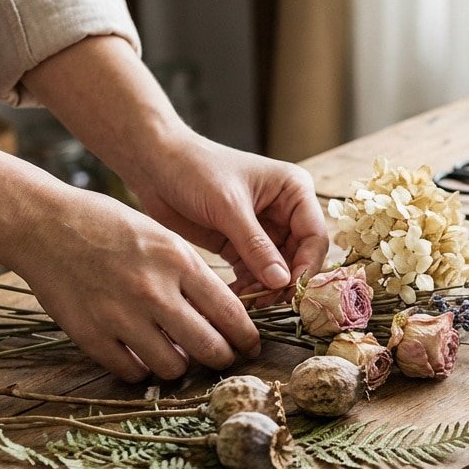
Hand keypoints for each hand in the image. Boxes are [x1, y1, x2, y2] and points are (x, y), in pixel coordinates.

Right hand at [6, 186, 261, 381]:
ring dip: (180, 366)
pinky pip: (131, 372)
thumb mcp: (161, 237)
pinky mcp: (90, 335)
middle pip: (209, 349)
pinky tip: (141, 355)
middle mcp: (154, 291)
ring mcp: (120, 316)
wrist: (44, 224)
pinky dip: (141, 369)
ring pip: (173, 368)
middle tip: (219, 357)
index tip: (250, 346)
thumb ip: (191, 276)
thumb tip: (222, 318)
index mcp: (178, 261)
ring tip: (176, 353)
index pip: (231, 314)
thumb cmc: (108, 225)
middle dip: (222, 358)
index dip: (246, 338)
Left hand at [123, 128, 329, 299]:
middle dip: (284, 282)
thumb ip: (256, 246)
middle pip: (299, 258)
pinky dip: (248, 288)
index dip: (307, 265)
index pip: (314, 236)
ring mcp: (263, 230)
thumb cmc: (195, 169)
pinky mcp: (240, 244)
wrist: (154, 164)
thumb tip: (283, 281)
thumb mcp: (229, 207)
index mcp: (293, 191)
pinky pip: (253, 273)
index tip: (291, 289)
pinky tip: (234, 298)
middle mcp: (284, 212)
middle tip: (266, 303)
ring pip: (277, 270)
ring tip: (248, 304)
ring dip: (265, 289)